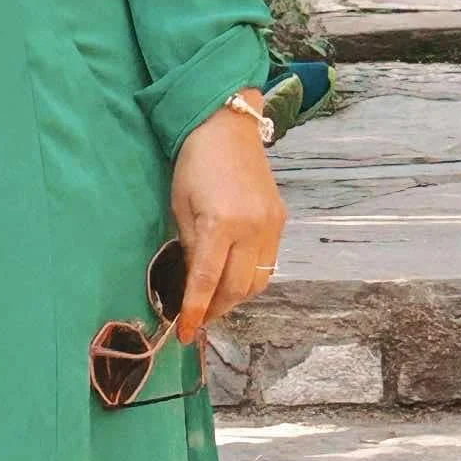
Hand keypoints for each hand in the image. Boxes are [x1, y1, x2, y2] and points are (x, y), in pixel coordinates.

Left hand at [169, 97, 287, 343]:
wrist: (228, 126)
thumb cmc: (194, 162)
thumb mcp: (180, 204)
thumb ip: (189, 245)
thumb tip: (193, 281)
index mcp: (221, 222)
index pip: (206, 280)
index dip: (195, 311)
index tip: (184, 334)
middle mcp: (252, 228)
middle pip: (237, 288)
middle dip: (215, 309)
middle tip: (197, 320)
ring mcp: (271, 225)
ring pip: (257, 281)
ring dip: (235, 298)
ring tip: (214, 303)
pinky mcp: (280, 221)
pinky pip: (268, 263)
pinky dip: (250, 278)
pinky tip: (233, 279)